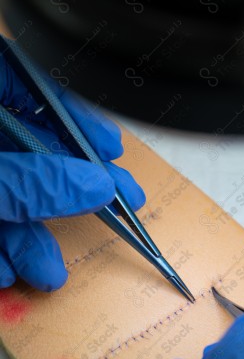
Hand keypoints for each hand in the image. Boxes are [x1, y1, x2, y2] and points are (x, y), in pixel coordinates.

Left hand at [0, 46, 144, 290]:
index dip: (77, 116)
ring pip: (8, 197)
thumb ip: (33, 182)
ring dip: (30, 239)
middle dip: (69, 192)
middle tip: (117, 204)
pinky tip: (8, 272)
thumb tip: (95, 186)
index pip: (31, 86)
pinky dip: (0, 250)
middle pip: (30, 152)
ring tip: (49, 270)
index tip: (110, 147)